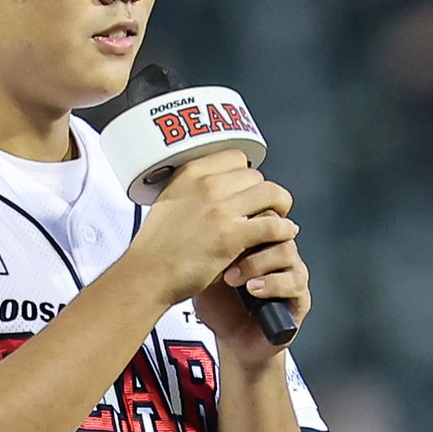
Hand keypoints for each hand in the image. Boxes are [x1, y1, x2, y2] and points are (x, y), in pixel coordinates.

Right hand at [127, 149, 296, 307]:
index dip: (247, 174)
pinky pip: (273, 225)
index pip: (236, 157)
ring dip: (280, 206)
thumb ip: (194, 188)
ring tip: (280, 218)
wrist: (148, 273)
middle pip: (256, 176)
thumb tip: (222, 185)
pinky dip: (284, 229)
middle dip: (263, 192)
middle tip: (265, 208)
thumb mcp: (169, 199)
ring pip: (270, 194)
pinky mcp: (232, 236)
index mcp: (191, 173)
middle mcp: (207, 185)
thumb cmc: (157, 245)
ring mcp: (220, 210)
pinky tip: (284, 234)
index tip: (248, 188)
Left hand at [193, 222, 310, 369]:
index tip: (222, 228)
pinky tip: (253, 289)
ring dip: (257, 263)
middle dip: (251, 237)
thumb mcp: (205, 269)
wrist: (232, 341)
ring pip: (286, 251)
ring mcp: (291, 272)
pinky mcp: (300, 297)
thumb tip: (199, 218)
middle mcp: (277, 252)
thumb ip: (208, 244)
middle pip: (277, 226)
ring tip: (234, 278)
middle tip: (227, 251)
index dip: (245, 218)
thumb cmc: (220, 305)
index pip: (260, 211)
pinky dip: (272, 284)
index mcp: (257, 239)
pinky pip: (294, 281)